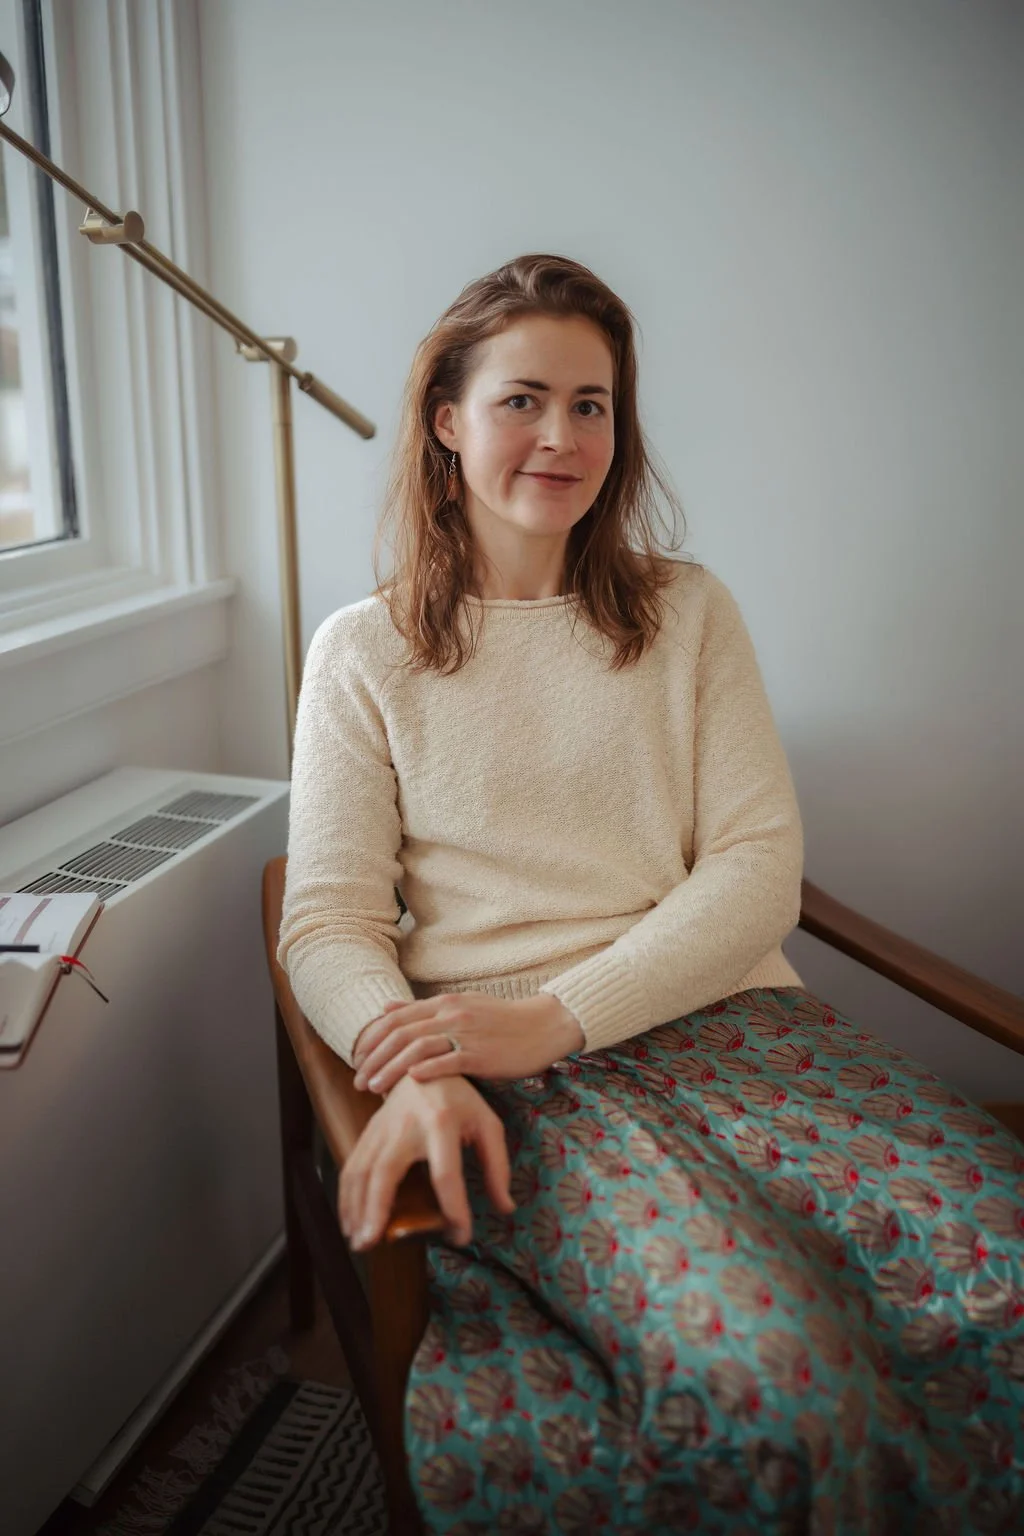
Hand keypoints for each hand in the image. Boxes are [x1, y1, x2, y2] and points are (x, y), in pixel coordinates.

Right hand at [338, 1072, 514, 1250]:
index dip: (454, 1209)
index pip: (446, 1173)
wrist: (424, 1062)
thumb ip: (497, 1166)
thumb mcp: (487, 1124)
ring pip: (361, 1170)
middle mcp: (406, 1125)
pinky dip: (346, 1196)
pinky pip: (352, 1165)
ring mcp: (382, 1127)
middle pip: (386, 1172)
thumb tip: (505, 1208)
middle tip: (372, 1243)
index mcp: (442, 1122)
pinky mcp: (368, 1131)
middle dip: (376, 1209)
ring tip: (359, 1241)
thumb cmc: (460, 1099)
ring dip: (355, 1208)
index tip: (460, 1236)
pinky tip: (350, 1220)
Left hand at [351, 992, 583, 1095]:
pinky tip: (411, 1082)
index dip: (372, 1039)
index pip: (396, 1018)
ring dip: (392, 1068)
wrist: (542, 1026)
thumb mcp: (460, 1007)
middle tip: (358, 1080)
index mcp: (443, 1003)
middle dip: (375, 1057)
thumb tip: (386, 1007)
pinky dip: (428, 1070)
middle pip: (401, 1033)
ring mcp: (466, 1033)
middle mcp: (450, 1014)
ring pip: (418, 1047)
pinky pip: (450, 1060)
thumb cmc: (501, 1020)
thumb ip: (422, 1009)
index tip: (356, 1060)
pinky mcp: (482, 1054)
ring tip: (374, 1087)